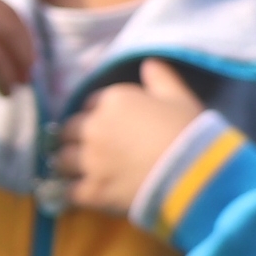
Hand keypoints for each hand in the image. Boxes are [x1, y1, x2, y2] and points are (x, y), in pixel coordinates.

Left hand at [55, 57, 206, 218]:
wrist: (194, 175)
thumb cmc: (189, 132)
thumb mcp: (179, 98)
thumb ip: (161, 78)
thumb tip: (148, 63)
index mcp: (112, 101)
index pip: (89, 103)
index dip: (98, 114)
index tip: (109, 125)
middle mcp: (94, 127)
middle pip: (69, 130)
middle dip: (78, 138)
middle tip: (91, 149)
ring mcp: (89, 161)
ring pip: (61, 160)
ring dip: (69, 163)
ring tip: (80, 170)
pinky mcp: (92, 191)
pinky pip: (69, 190)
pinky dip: (73, 191)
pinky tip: (82, 192)